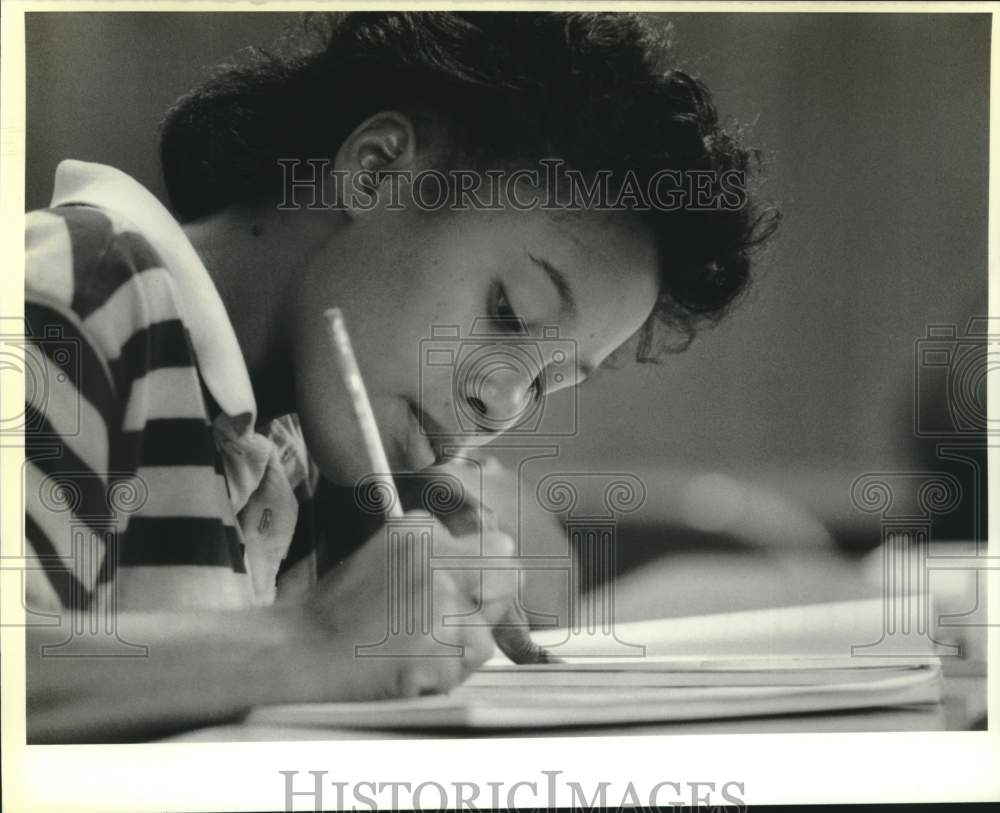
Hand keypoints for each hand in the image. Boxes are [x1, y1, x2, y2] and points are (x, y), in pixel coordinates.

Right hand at [297, 511, 516, 699]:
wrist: (303, 653)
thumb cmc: (342, 610)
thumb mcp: (387, 553)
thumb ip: (438, 547)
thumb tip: (496, 550)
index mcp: (422, 532)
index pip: (496, 543)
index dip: (488, 568)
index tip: (472, 583)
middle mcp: (437, 561)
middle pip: (510, 574)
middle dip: (493, 597)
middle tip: (459, 617)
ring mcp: (443, 607)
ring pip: (488, 629)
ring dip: (463, 644)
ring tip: (419, 645)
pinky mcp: (445, 651)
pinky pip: (469, 665)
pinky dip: (447, 672)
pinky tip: (412, 665)